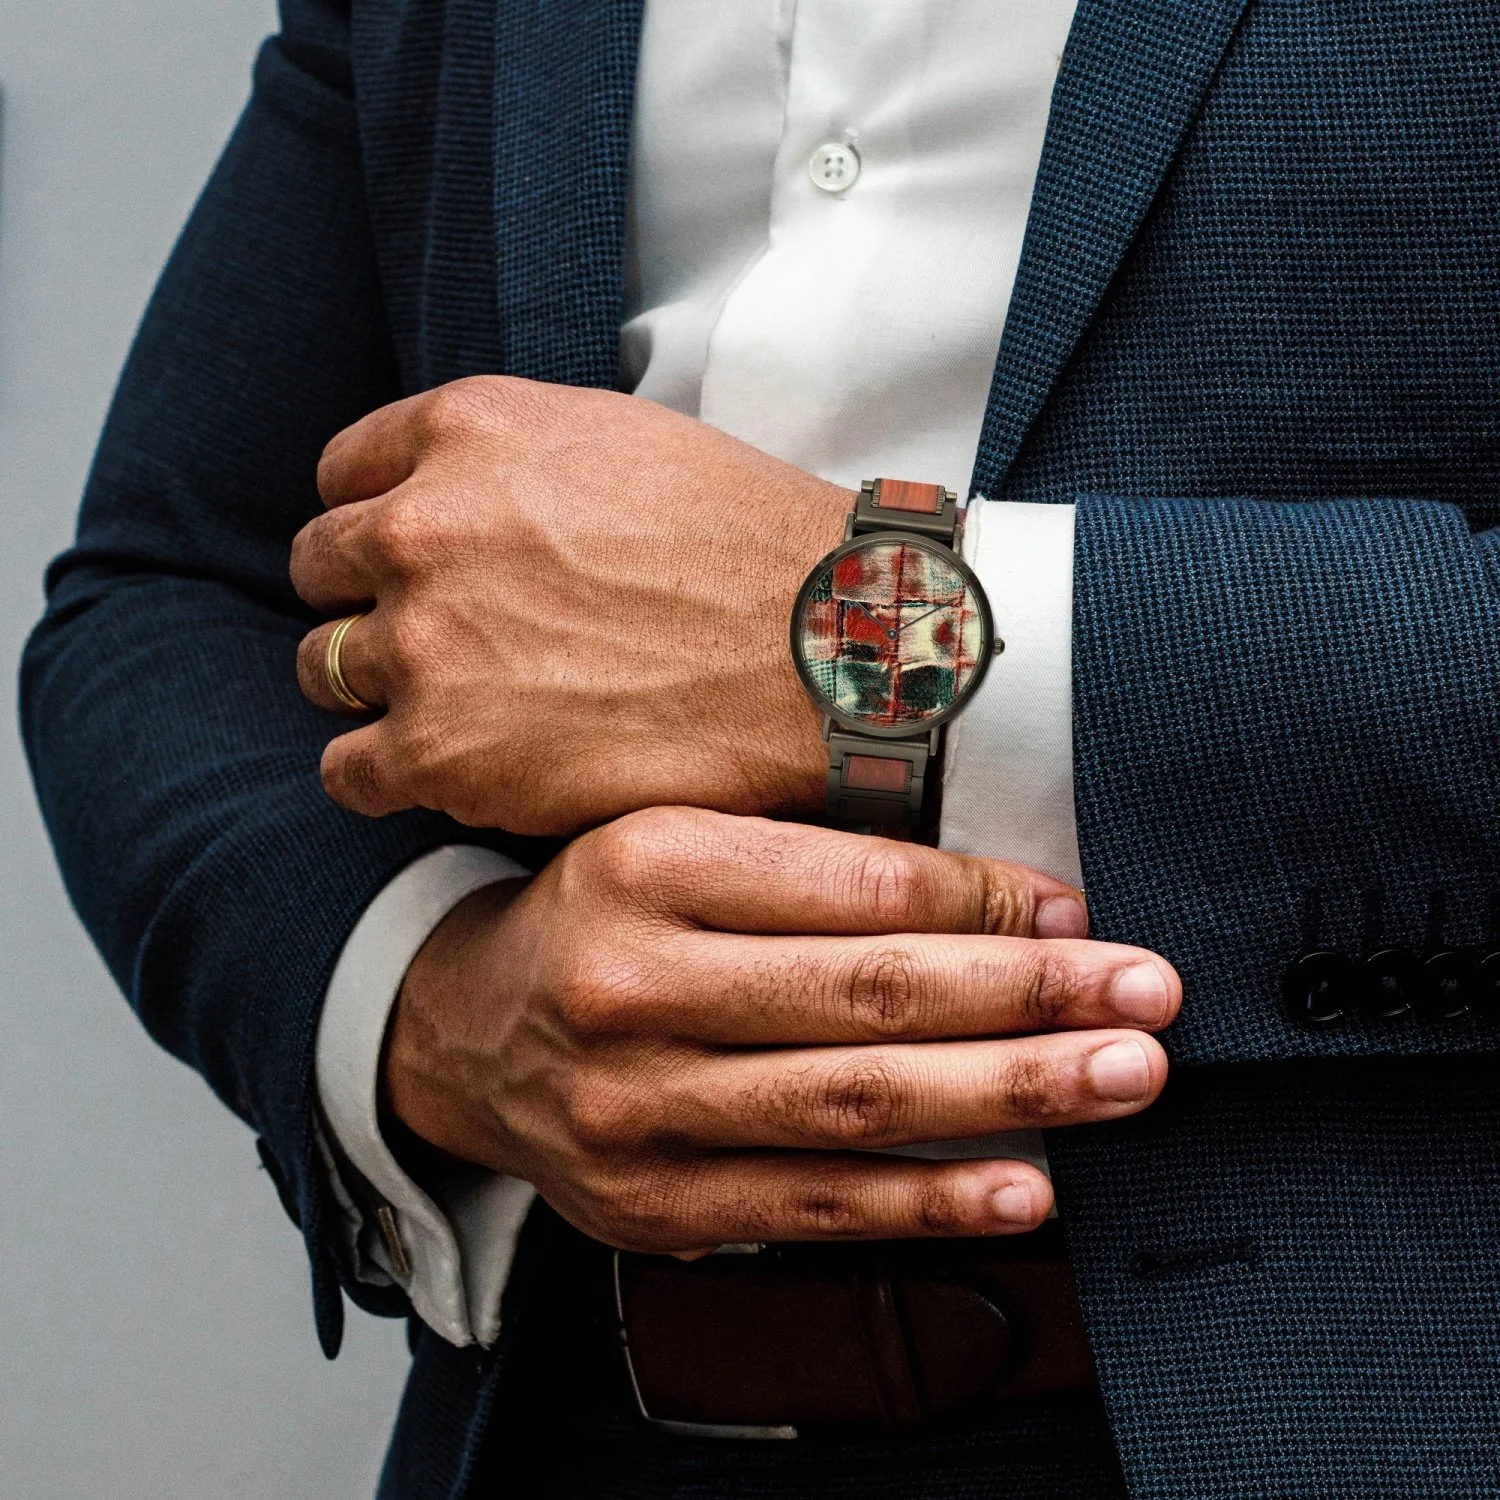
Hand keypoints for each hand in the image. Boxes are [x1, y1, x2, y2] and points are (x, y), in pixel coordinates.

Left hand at [291, 377, 849, 835]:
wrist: (830, 654)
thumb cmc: (751, 551)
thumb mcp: (620, 442)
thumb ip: (511, 460)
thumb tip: (458, 497)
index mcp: (470, 430)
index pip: (346, 476)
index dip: (379, 524)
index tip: (413, 566)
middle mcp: (424, 526)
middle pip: (323, 568)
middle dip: (370, 602)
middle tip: (437, 643)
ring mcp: (424, 642)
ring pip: (323, 669)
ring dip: (377, 688)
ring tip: (455, 711)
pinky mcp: (440, 751)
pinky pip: (347, 769)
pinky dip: (383, 772)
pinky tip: (442, 772)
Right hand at [385, 808, 1179, 1252]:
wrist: (468, 1031)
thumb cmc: (600, 916)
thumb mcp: (674, 843)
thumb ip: (810, 864)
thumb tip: (1001, 900)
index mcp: (646, 865)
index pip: (847, 885)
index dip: (979, 901)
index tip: (1075, 912)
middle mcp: (633, 986)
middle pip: (865, 996)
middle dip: (1026, 998)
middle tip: (1147, 993)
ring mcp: (635, 1107)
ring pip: (852, 1105)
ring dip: (1008, 1095)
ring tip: (1122, 1079)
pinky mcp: (648, 1202)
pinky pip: (811, 1203)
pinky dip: (928, 1199)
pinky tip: (1025, 1184)